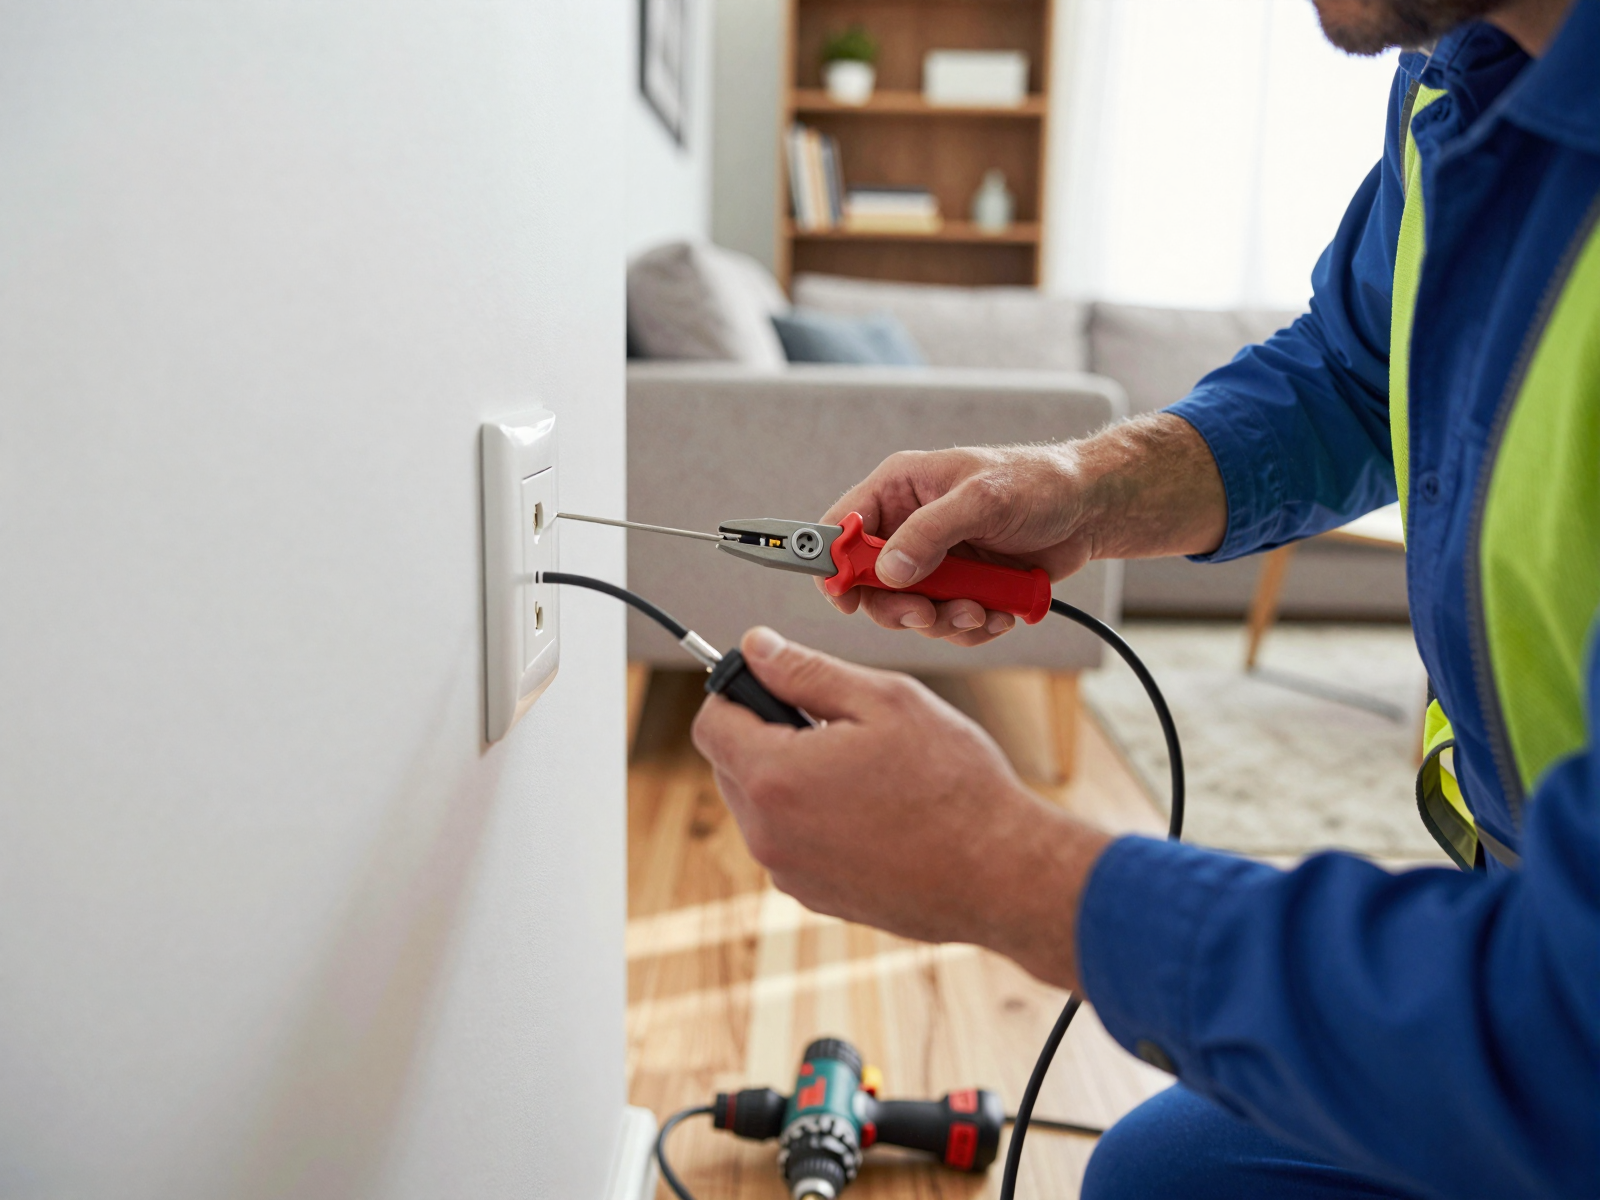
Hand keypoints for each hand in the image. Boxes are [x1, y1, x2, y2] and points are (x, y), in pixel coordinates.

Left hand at [691, 626, 1110, 988]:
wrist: (1002, 875)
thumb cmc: (953, 785)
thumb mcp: (885, 700)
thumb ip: (807, 671)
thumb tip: (757, 647)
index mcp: (774, 777)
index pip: (711, 722)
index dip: (740, 691)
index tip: (780, 684)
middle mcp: (768, 834)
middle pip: (731, 765)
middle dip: (768, 735)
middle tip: (838, 725)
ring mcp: (790, 874)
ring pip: (761, 806)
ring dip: (792, 778)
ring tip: (864, 770)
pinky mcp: (816, 898)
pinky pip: (792, 842)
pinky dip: (814, 819)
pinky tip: (874, 811)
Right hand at [817, 414, 1226, 645]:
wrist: (1092, 511)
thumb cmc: (1039, 484)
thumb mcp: (983, 500)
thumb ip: (929, 534)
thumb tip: (887, 572)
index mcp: (899, 489)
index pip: (841, 528)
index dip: (833, 565)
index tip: (845, 599)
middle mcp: (909, 527)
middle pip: (870, 584)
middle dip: (901, 607)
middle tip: (928, 614)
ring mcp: (935, 563)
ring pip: (911, 612)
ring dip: (945, 621)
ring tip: (983, 610)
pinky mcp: (962, 590)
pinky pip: (948, 625)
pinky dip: (974, 628)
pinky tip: (1002, 611)